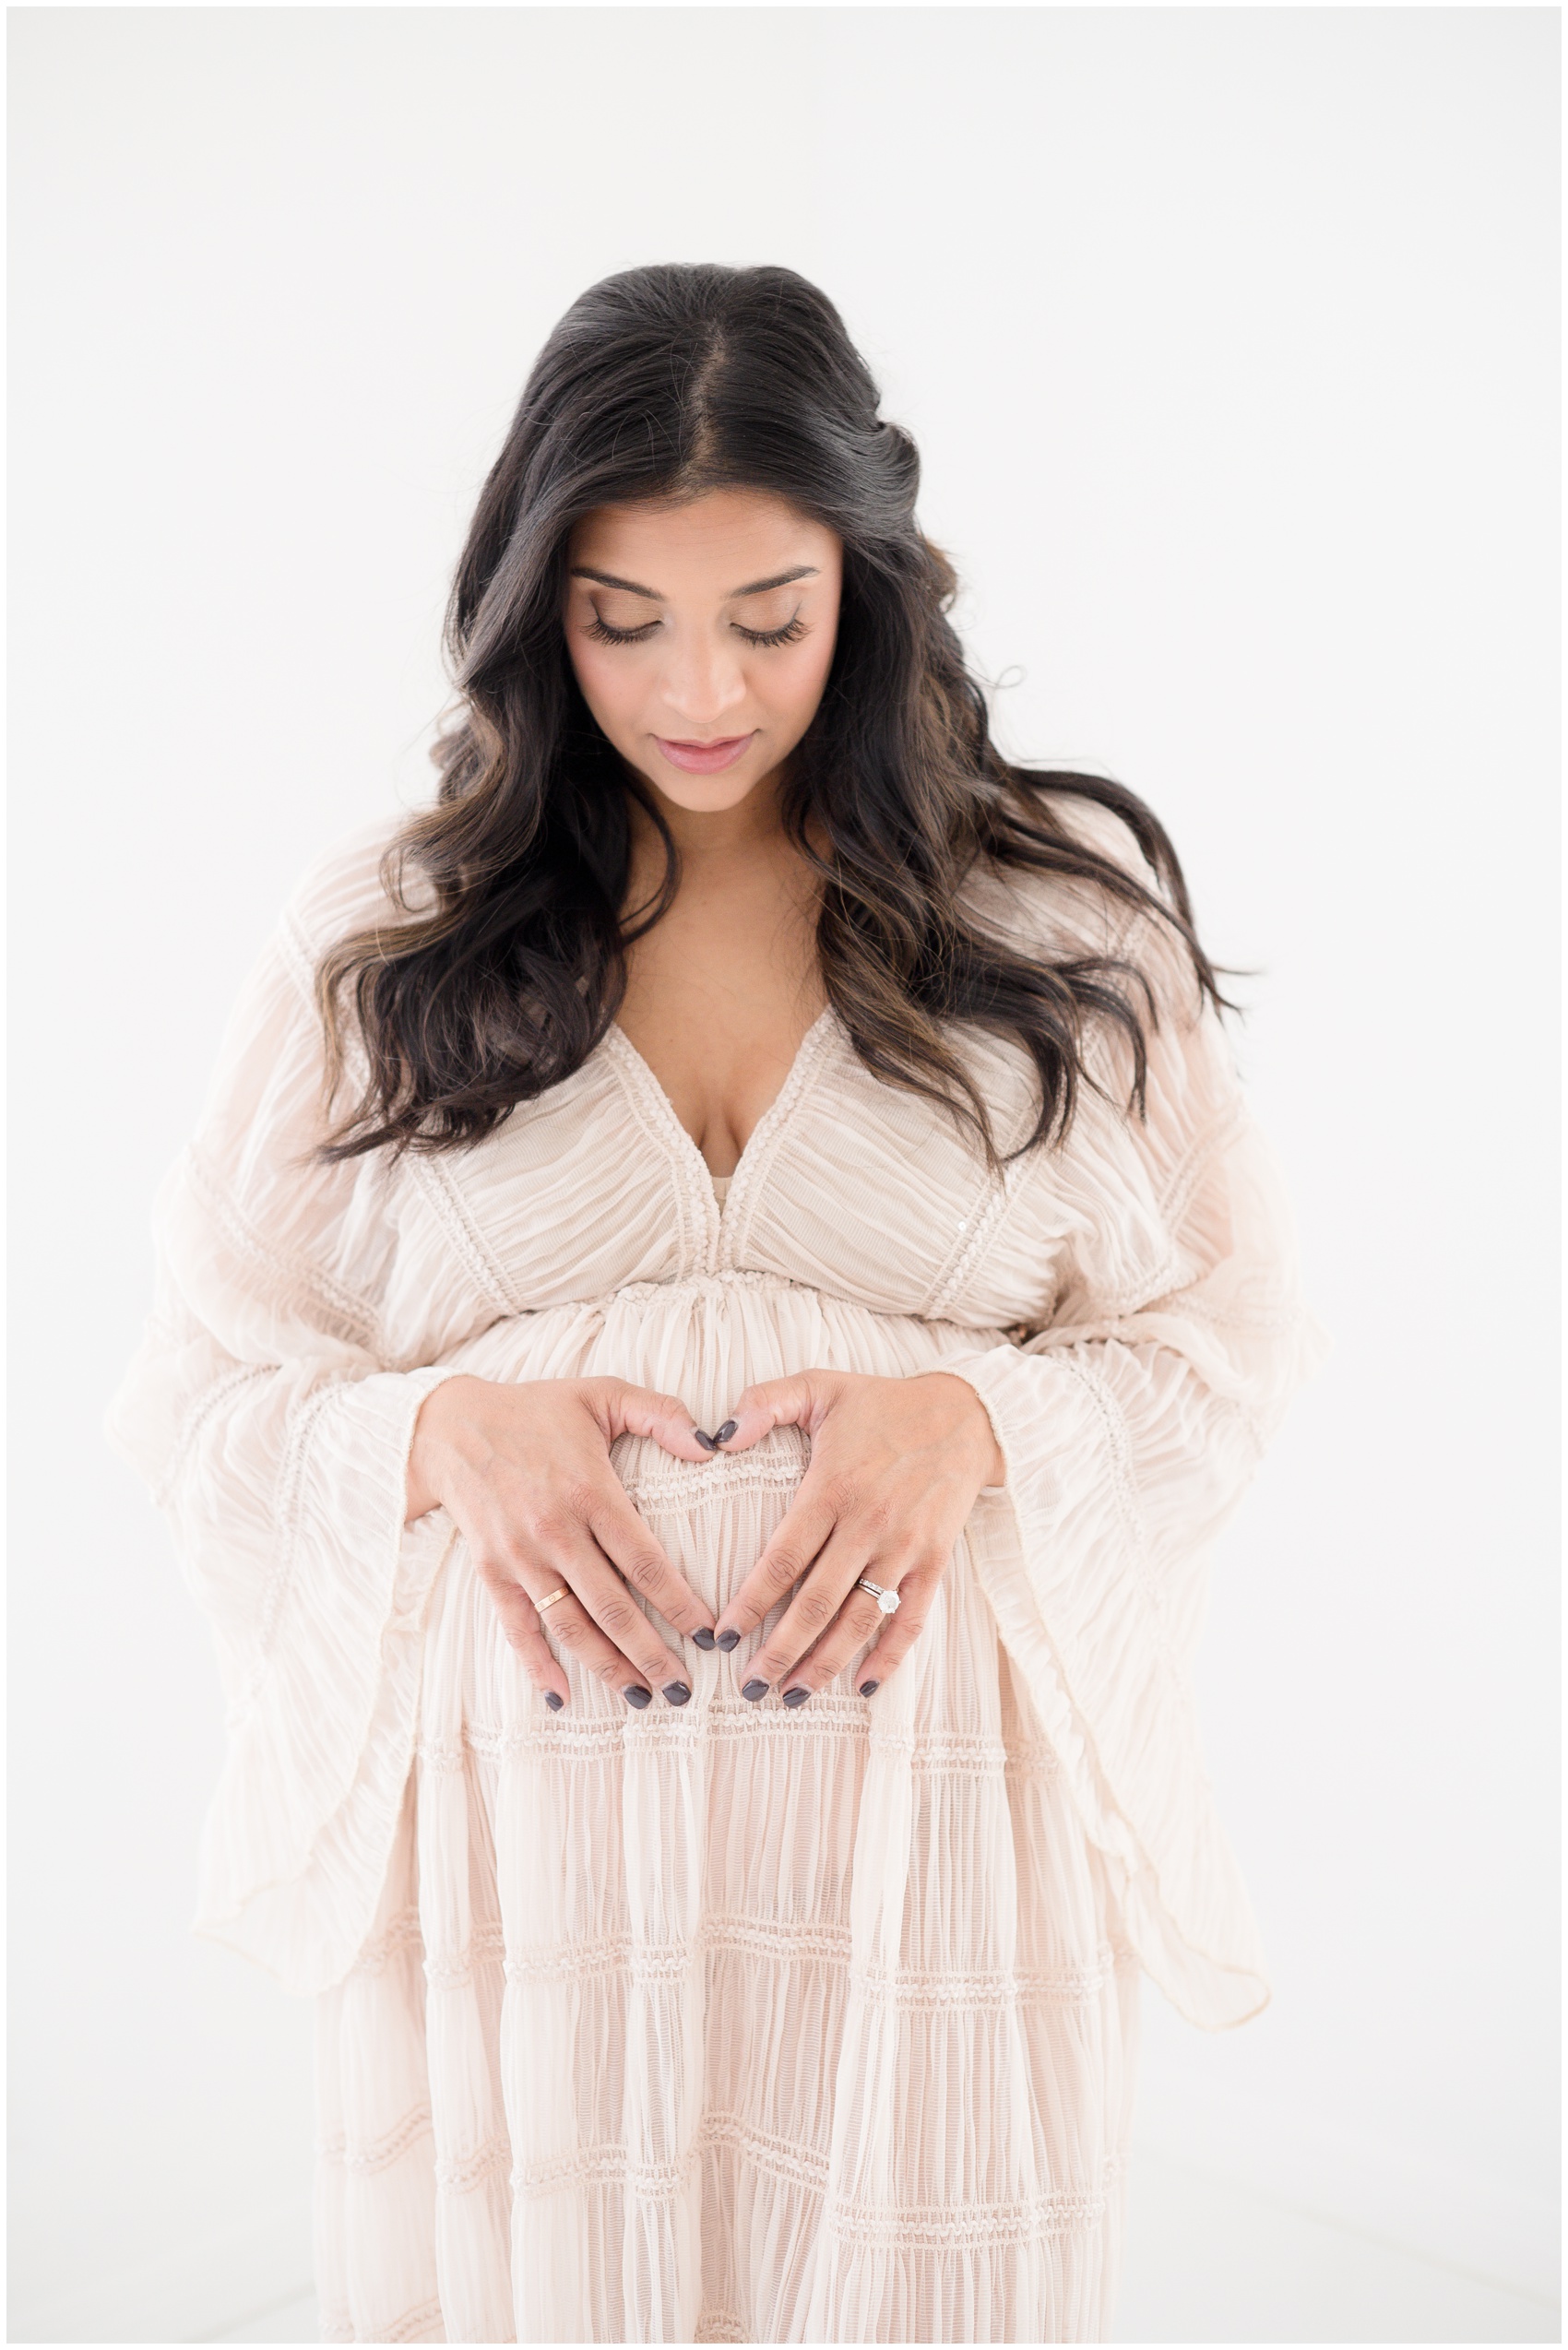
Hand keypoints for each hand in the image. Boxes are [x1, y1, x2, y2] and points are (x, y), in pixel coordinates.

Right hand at [406, 1375, 717, 1710]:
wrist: (450, 1427)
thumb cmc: (536, 1410)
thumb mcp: (601, 1394)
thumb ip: (661, 1414)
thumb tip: (712, 1444)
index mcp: (589, 1492)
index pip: (643, 1561)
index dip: (678, 1603)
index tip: (708, 1634)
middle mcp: (555, 1531)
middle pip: (612, 1607)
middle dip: (652, 1654)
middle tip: (685, 1691)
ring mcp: (521, 1556)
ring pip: (570, 1626)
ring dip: (608, 1667)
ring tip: (643, 1698)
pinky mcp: (493, 1571)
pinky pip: (517, 1627)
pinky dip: (537, 1665)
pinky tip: (561, 1697)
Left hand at [708, 1370, 1004, 1702]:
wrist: (965, 1415)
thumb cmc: (881, 1404)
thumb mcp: (819, 1386)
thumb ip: (764, 1402)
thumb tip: (717, 1437)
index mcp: (833, 1489)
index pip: (783, 1559)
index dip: (750, 1603)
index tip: (723, 1638)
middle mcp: (868, 1525)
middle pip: (817, 1603)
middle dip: (779, 1651)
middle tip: (748, 1688)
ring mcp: (905, 1548)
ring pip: (860, 1620)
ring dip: (825, 1663)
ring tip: (791, 1697)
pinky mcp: (934, 1561)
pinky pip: (911, 1619)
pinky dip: (889, 1657)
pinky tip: (863, 1687)